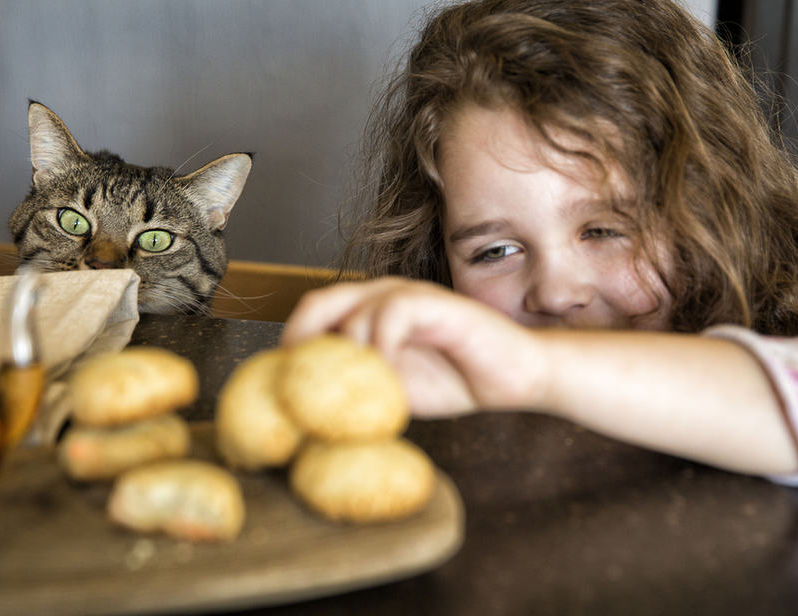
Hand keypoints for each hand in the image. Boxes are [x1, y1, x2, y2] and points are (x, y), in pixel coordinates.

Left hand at [281, 277, 548, 416]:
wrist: (513, 376)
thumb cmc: (453, 378)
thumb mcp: (392, 389)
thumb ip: (357, 386)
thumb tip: (308, 408)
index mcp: (367, 311)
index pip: (312, 315)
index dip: (291, 346)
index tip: (284, 386)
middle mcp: (382, 295)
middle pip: (320, 302)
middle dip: (300, 341)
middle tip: (300, 384)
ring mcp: (409, 295)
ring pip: (352, 306)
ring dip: (344, 351)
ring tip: (350, 390)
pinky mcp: (436, 303)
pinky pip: (394, 312)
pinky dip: (380, 344)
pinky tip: (385, 375)